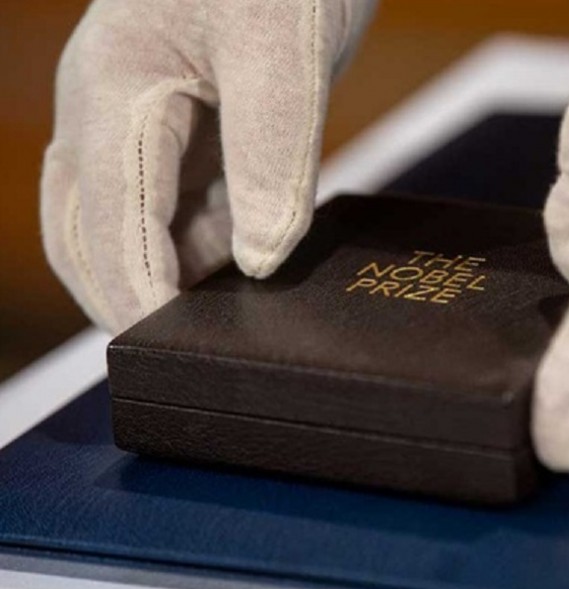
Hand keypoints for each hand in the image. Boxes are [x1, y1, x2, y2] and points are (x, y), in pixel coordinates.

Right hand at [41, 0, 374, 332]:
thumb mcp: (282, 53)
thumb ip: (270, 155)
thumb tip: (258, 259)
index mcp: (112, 92)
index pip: (110, 223)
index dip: (137, 296)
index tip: (172, 352)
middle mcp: (108, 114)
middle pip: (88, 237)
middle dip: (126, 298)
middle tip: (183, 358)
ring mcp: (139, 124)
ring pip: (123, 228)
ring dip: (157, 278)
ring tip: (215, 325)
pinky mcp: (181, 132)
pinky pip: (170, 209)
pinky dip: (192, 250)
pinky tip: (237, 271)